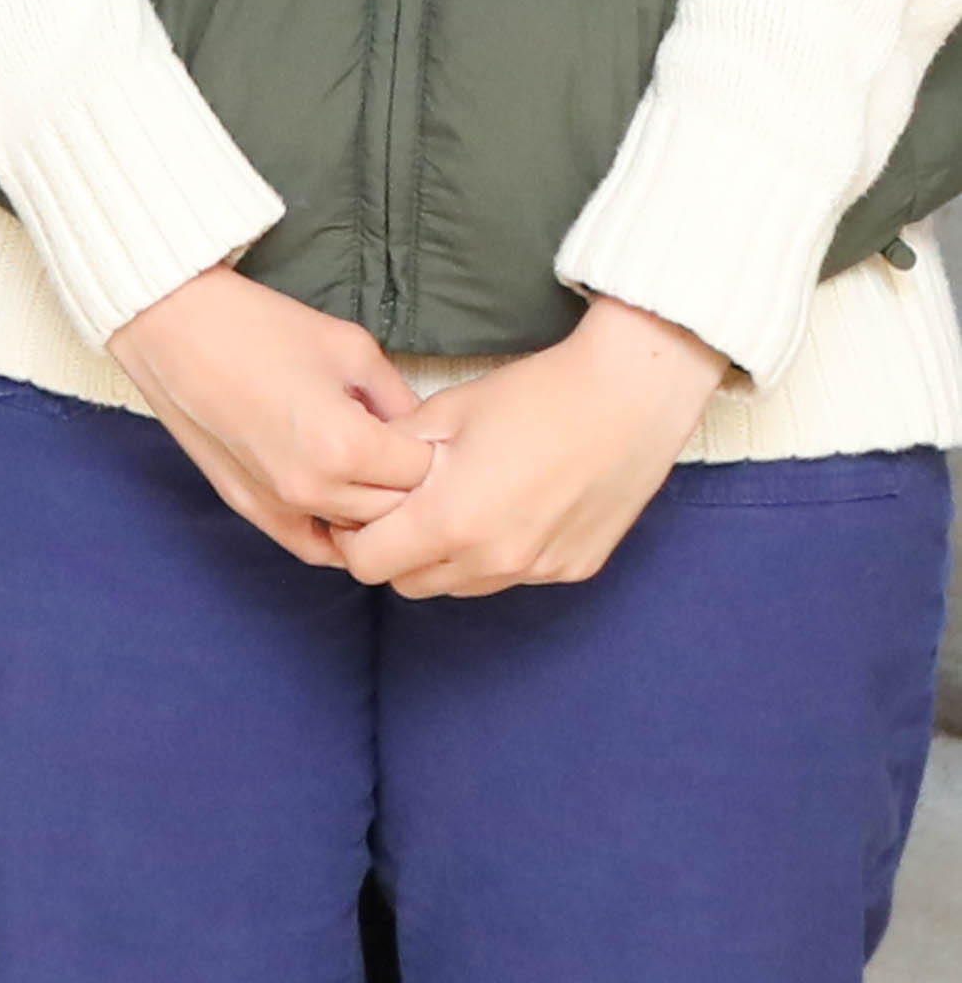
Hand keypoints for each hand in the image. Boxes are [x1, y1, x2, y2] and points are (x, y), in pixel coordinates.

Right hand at [106, 262, 439, 564]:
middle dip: (410, 483)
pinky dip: (336, 536)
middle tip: (403, 449)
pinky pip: (312, 546)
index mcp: (347, 445)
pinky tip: (343, 509)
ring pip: (360, 534)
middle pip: (399, 511)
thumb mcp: (351, 348)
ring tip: (372, 472)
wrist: (169, 323)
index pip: (426, 474)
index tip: (426, 430)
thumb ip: (399, 400)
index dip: (432, 449)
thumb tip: (428, 435)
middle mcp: (315, 488)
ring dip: (375, 509)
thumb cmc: (257, 324)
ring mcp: (278, 504)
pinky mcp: (248, 507)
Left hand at [348, 296, 730, 596]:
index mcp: (452, 521)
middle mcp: (496, 559)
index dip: (354, 537)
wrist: (629, 399)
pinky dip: (494, 555)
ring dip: (444, 559)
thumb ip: (391, 455)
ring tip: (455, 505)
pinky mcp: (574, 569)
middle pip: (411, 584)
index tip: (358, 509)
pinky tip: (506, 509)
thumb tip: (357, 477)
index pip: (369, 565)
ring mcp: (539, 570)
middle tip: (401, 507)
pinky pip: (512, 578)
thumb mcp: (443, 413)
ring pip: (461, 586)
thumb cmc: (532, 396)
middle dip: (394, 553)